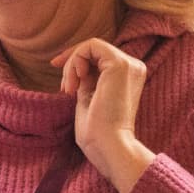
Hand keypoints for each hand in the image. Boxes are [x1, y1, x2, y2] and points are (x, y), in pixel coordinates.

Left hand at [52, 38, 154, 192]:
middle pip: (94, 50)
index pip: (99, 58)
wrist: (108, 145)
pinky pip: (91, 47)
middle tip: (64, 88)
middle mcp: (134, 67)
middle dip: (71, 64)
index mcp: (128, 76)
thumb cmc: (97, 131)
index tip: (59, 75)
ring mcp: (129, 64)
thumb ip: (87, 80)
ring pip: (91, 47)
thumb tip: (77, 66)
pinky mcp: (119, 64)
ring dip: (72, 65)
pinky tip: (75, 81)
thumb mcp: (88, 98)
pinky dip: (75, 61)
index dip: (76, 61)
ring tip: (68, 89)